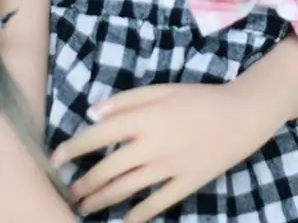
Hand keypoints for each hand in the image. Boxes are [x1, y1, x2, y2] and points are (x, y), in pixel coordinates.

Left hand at [49, 81, 281, 222]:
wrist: (242, 114)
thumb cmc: (201, 97)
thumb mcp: (165, 89)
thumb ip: (128, 100)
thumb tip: (92, 113)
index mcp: (146, 118)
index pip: (99, 135)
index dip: (73, 148)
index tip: (56, 159)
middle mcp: (151, 145)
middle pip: (107, 169)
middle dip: (83, 183)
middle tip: (71, 190)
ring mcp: (168, 168)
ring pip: (124, 189)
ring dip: (100, 200)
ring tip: (85, 206)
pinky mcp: (184, 183)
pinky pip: (154, 204)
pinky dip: (135, 216)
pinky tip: (122, 222)